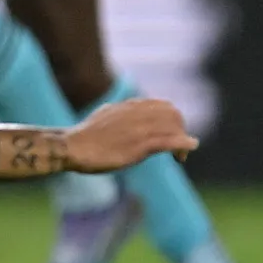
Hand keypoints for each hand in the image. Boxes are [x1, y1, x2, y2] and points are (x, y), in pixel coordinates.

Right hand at [63, 96, 195, 173]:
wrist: (72, 147)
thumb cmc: (84, 136)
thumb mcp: (104, 115)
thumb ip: (119, 113)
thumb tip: (124, 110)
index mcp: (129, 106)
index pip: (163, 106)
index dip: (172, 120)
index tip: (169, 136)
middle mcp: (138, 113)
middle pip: (173, 114)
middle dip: (180, 130)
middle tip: (177, 149)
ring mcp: (140, 128)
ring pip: (175, 127)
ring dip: (183, 141)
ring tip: (180, 157)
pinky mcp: (140, 145)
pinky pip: (170, 141)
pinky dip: (184, 144)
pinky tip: (189, 148)